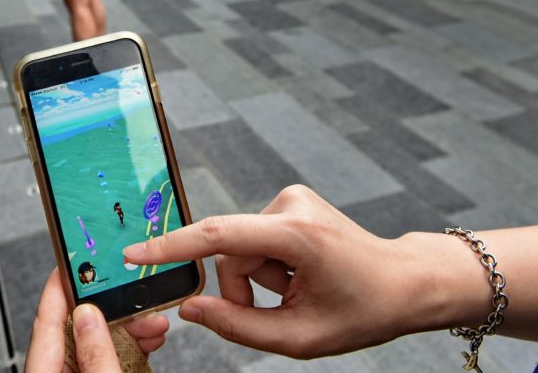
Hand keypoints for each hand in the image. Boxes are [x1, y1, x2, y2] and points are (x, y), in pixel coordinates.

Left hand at [25, 269, 169, 371]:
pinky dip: (128, 348)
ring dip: (128, 329)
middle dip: (112, 308)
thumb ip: (95, 354)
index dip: (60, 284)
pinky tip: (147, 340)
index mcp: (44, 371)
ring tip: (153, 323)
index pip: (45, 318)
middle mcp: (56, 372)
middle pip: (77, 327)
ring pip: (97, 343)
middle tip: (137, 299)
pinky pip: (107, 359)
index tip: (73, 259)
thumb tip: (89, 316)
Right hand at [123, 185, 419, 358]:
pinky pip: (255, 240)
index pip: (219, 236)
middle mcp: (290, 206)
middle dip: (242, 290)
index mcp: (297, 236)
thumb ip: (237, 326)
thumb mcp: (300, 337)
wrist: (404, 281)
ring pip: (241, 250)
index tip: (133, 254)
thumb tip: (189, 309)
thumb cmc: (362, 311)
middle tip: (279, 311)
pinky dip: (267, 266)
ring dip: (258, 280)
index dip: (171, 247)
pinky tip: (300, 274)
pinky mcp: (290, 203)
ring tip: (298, 291)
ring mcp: (291, 199)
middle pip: (229, 255)